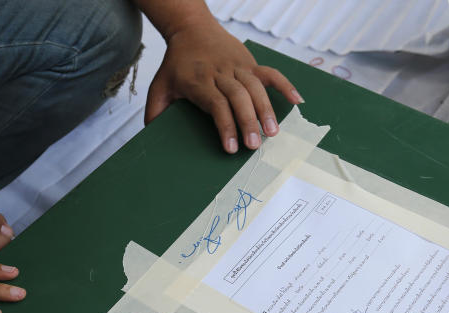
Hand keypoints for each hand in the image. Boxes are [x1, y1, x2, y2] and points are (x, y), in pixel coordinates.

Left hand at [145, 16, 302, 152]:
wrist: (191, 29)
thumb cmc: (176, 64)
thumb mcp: (159, 87)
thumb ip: (155, 112)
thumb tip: (152, 137)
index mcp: (199, 81)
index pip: (216, 105)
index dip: (225, 126)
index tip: (231, 148)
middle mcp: (220, 73)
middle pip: (238, 97)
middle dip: (248, 122)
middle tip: (255, 145)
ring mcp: (238, 66)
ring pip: (256, 87)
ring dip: (266, 110)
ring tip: (273, 132)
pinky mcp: (250, 62)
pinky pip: (270, 73)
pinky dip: (285, 85)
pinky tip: (297, 100)